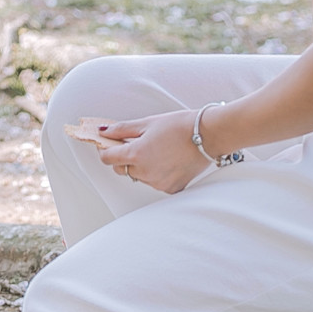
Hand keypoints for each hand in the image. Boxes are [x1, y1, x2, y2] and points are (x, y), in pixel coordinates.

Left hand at [94, 109, 209, 193]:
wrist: (208, 135)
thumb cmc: (180, 126)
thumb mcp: (147, 123)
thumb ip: (122, 129)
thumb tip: (104, 132)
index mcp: (136, 154)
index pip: (107, 158)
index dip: (105, 150)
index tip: (108, 144)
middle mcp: (145, 172)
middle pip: (122, 169)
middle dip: (124, 158)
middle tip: (137, 143)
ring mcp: (158, 183)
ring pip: (139, 176)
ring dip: (141, 166)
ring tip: (158, 150)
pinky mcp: (171, 188)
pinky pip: (155, 182)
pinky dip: (156, 173)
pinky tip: (168, 160)